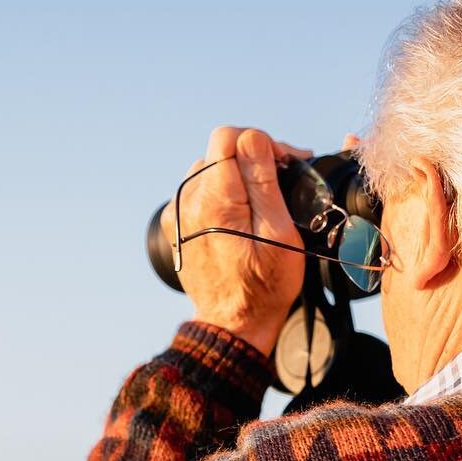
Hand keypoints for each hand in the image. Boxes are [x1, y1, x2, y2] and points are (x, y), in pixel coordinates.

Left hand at [159, 126, 311, 356]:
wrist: (234, 323)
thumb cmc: (265, 284)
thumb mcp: (278, 230)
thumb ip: (263, 179)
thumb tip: (253, 138)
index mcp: (214, 199)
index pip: (229, 137)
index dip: (262, 142)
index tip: (285, 161)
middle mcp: (187, 201)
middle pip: (219, 151)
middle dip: (253, 157)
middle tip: (283, 177)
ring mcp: (177, 214)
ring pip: (208, 169)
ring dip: (237, 175)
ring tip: (263, 198)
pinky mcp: (176, 226)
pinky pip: (198, 192)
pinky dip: (222, 194)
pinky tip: (240, 213)